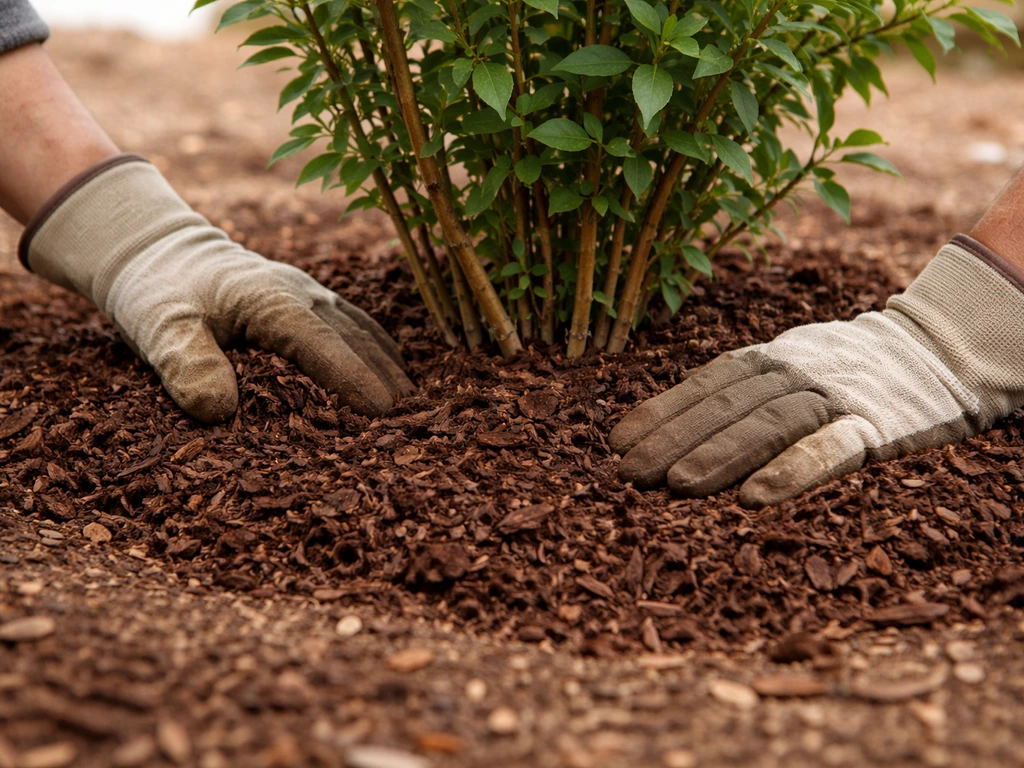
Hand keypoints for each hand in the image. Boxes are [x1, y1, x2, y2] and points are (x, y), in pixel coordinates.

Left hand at [20, 155, 411, 422]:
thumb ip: (185, 363)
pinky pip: (357, 321)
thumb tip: (220, 411)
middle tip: (411, 423)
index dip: (354, 378)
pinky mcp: (312, 296)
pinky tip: (395, 369)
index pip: (322, 344)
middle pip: (355, 337)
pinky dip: (381, 347)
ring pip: (363, 328)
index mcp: (270, 300)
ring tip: (413, 404)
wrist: (159, 248)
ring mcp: (311, 291)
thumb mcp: (158, 327)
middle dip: (385, 378)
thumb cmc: (159, 292)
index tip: (381, 414)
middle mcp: (301, 292)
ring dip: (389, 364)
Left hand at [610, 236, 1023, 506]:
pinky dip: (793, 470)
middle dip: (673, 439)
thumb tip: (666, 428)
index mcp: (772, 356)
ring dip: (721, 453)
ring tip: (676, 487)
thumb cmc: (844, 369)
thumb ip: (740, 391)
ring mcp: (839, 394)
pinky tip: (755, 499)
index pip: (706, 385)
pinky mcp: (880, 424)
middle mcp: (798, 369)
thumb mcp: (789, 365)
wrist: (939, 348)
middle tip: (628, 474)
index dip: (661, 412)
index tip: (616, 443)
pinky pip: (833, 447)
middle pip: (727, 404)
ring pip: (771, 422)